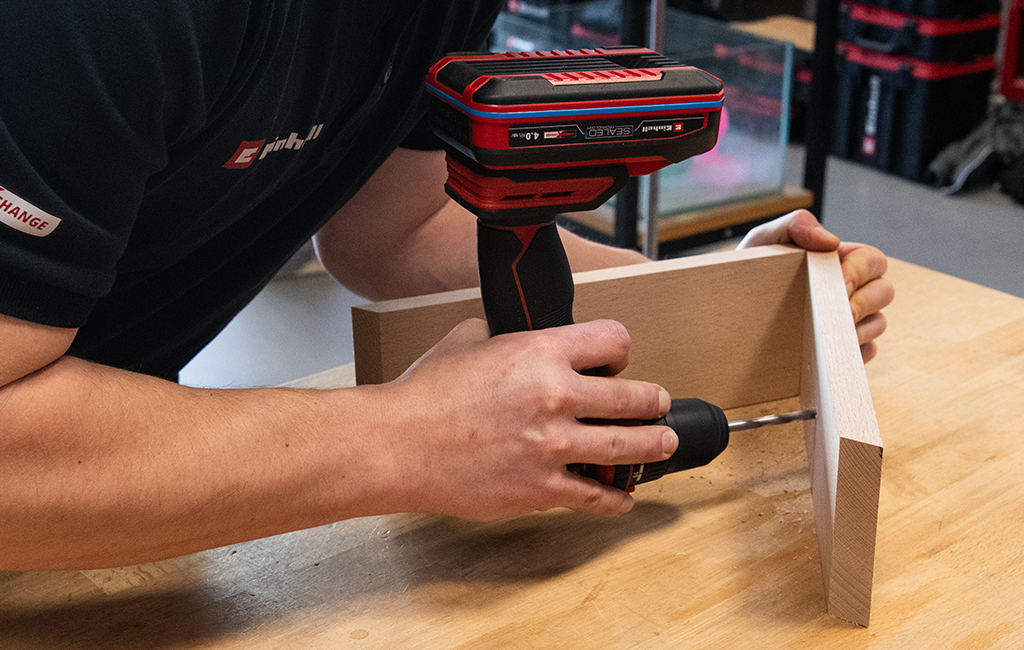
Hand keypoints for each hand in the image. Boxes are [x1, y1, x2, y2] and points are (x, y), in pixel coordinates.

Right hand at [383, 319, 676, 520]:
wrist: (398, 444)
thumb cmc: (425, 395)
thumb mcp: (467, 340)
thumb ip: (506, 336)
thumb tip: (517, 339)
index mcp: (541, 353)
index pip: (614, 340)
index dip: (620, 349)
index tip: (618, 360)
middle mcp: (556, 396)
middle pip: (635, 397)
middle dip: (653, 401)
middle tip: (659, 403)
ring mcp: (551, 446)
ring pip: (628, 447)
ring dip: (653, 445)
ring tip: (662, 444)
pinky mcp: (540, 488)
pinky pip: (595, 497)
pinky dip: (616, 499)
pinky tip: (624, 496)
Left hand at [738, 210, 893, 361]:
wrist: (732, 310)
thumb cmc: (751, 271)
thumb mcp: (765, 240)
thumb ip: (795, 225)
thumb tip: (831, 241)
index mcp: (840, 259)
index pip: (874, 260)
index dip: (861, 271)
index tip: (838, 285)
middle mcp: (851, 289)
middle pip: (884, 291)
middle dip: (863, 302)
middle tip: (832, 314)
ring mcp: (850, 320)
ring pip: (878, 323)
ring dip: (856, 329)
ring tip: (824, 333)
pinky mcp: (842, 348)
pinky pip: (865, 352)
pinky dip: (851, 351)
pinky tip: (826, 352)